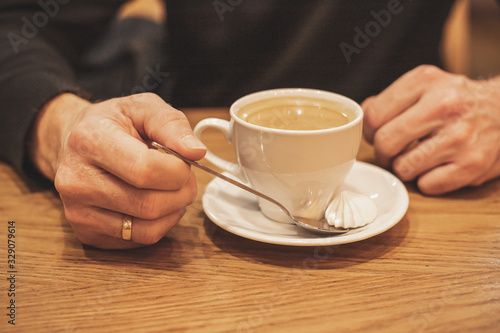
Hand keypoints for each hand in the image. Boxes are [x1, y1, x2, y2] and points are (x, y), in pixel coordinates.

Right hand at [30, 93, 205, 248]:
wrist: (74, 143)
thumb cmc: (114, 124)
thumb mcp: (143, 107)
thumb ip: (172, 125)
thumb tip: (196, 152)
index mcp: (89, 141)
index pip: (146, 171)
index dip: (178, 170)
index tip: (184, 161)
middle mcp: (76, 181)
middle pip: (150, 205)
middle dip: (181, 192)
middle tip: (184, 177)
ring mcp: (78, 212)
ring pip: (148, 229)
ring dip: (173, 211)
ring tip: (171, 189)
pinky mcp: (86, 233)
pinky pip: (139, 241)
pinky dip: (159, 225)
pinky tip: (154, 203)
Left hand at [362, 65, 499, 194]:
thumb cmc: (458, 101)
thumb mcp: (426, 85)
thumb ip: (392, 99)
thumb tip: (363, 116)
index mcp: (426, 81)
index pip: (374, 115)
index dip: (369, 132)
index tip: (378, 134)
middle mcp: (444, 105)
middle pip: (385, 143)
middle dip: (383, 153)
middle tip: (392, 152)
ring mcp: (460, 136)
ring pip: (403, 167)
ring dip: (404, 168)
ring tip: (418, 158)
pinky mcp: (472, 164)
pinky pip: (427, 185)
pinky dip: (427, 181)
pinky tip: (438, 167)